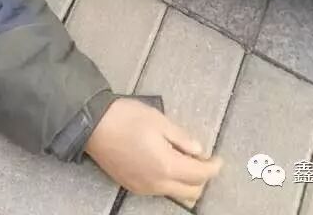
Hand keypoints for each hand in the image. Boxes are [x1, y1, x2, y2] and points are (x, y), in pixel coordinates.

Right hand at [85, 99, 222, 205]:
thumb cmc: (126, 117)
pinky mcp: (133, 186)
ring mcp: (144, 188)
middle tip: (204, 161)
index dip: (213, 167)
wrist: (93, 125)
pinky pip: (160, 191)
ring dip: (187, 183)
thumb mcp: (158, 119)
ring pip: (176, 195)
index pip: (200, 174)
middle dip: (203, 178)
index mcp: (166, 165)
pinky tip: (167, 164)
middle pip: (191, 192)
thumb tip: (199, 150)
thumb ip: (181, 137)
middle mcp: (157, 183)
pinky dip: (171, 182)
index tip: (219, 159)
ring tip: (186, 162)